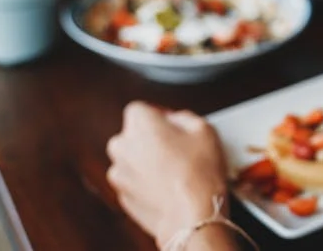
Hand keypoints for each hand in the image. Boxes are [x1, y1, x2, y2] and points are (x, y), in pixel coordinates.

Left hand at [106, 102, 235, 249]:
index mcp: (139, 122)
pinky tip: (169, 188)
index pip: (142, 109)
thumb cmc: (199, 170)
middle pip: (134, 135)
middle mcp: (121, 145)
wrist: (192, 213)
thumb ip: (183, 116)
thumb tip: (176, 120)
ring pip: (132, 160)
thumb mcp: (204, 128)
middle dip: (151, 139)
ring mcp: (119, 173)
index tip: (174, 126)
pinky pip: (135, 183)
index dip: (160, 116)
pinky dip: (147, 183)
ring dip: (148, 162)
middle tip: (178, 149)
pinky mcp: (123, 197)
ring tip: (175, 172)